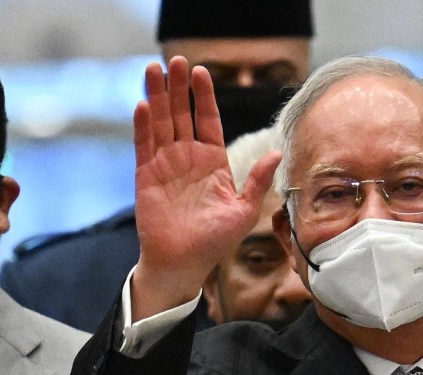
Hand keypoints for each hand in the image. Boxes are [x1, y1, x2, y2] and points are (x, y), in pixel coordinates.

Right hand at [131, 56, 281, 319]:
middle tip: (177, 61)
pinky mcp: (146, 176)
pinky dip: (143, 126)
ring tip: (154, 70)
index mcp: (213, 163)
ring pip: (161, 123)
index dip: (204, 97)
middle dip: (179, 88)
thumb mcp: (244, 210)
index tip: (203, 72)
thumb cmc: (215, 242)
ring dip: (157, 97)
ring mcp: (165, 166)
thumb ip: (258, 181)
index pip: (208, 121)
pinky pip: (144, 146)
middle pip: (182, 115)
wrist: (184, 264)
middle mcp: (188, 159)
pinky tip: (144, 105)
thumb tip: (278, 153)